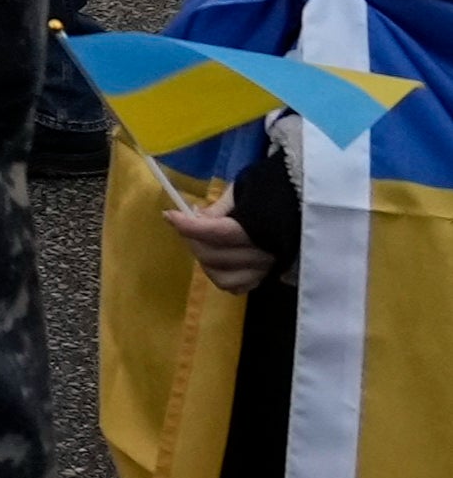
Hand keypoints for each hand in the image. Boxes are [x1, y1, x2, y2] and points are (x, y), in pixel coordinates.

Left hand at [161, 179, 281, 293]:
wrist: (308, 204)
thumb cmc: (273, 191)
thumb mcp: (244, 190)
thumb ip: (219, 207)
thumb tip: (194, 216)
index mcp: (260, 226)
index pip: (217, 232)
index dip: (189, 226)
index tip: (169, 215)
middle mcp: (264, 252)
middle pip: (216, 257)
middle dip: (192, 240)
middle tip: (185, 225)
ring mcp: (267, 268)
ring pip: (224, 279)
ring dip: (205, 263)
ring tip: (201, 244)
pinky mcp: (268, 276)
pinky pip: (239, 287)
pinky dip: (222, 277)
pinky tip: (218, 261)